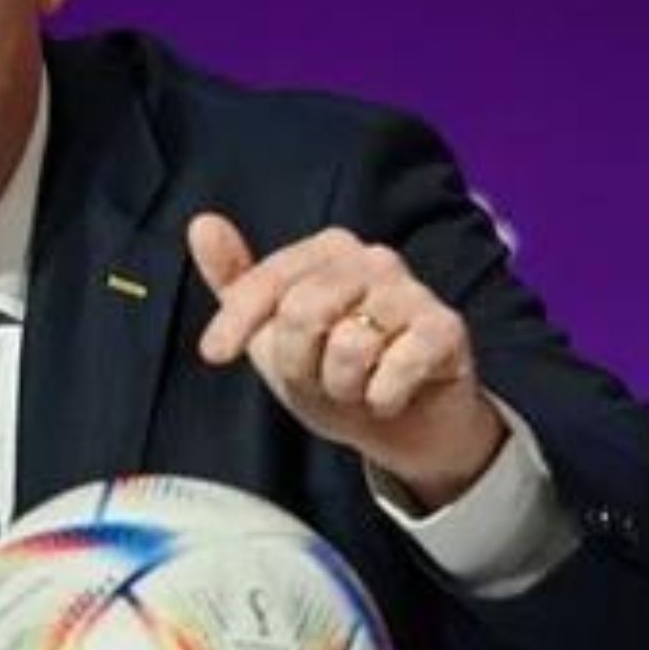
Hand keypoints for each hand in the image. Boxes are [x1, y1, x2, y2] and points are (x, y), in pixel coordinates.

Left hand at [187, 212, 506, 508]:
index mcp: (330, 251)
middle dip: (298, 365)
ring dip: (342, 388)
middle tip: (318, 382)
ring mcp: (413, 291)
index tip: (214, 355)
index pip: (269, 280)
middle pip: (303, 312)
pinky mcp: (446, 329)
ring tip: (357, 388)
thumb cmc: (335, 373)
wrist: (403, 426)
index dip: (236, 321)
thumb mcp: (273, 337)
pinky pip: (395, 369)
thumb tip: (202, 223)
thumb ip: (237, 283)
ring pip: (348, 346)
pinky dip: (382, 398)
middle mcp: (374, 259)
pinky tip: (390, 397)